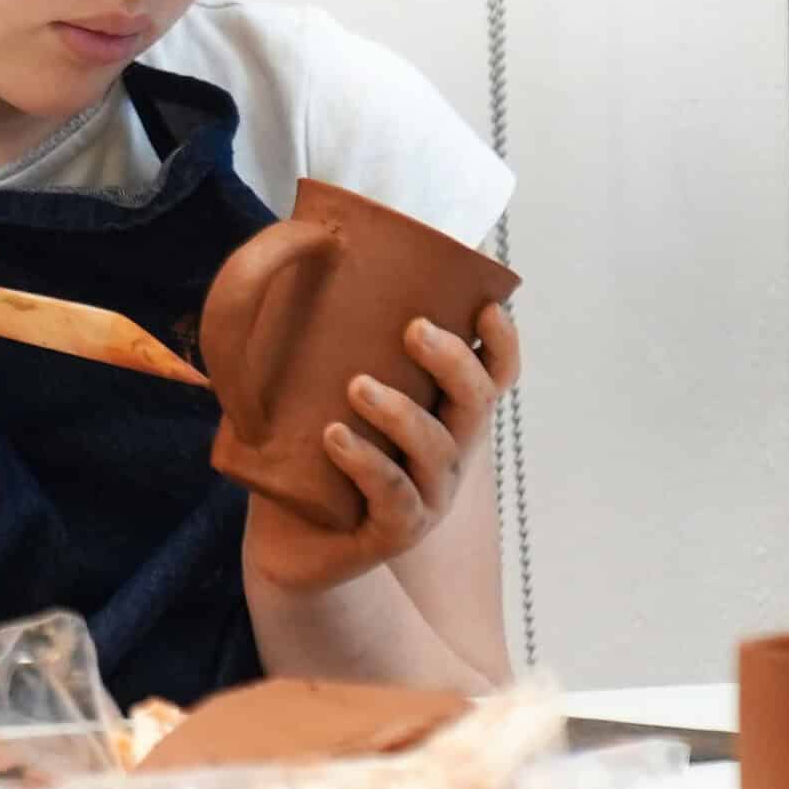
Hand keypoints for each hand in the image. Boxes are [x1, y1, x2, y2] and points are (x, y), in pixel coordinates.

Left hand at [242, 302, 521, 596]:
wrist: (287, 539)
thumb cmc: (309, 454)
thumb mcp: (321, 391)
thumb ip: (322, 338)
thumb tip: (292, 249)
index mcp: (441, 413)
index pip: (494, 375)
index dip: (501, 342)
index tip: (483, 307)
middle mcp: (446, 453)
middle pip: (477, 403)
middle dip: (453, 361)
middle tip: (412, 329)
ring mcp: (427, 497)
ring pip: (437, 450)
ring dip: (401, 412)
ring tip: (356, 386)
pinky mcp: (395, 534)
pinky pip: (395, 497)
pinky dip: (368, 464)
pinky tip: (335, 438)